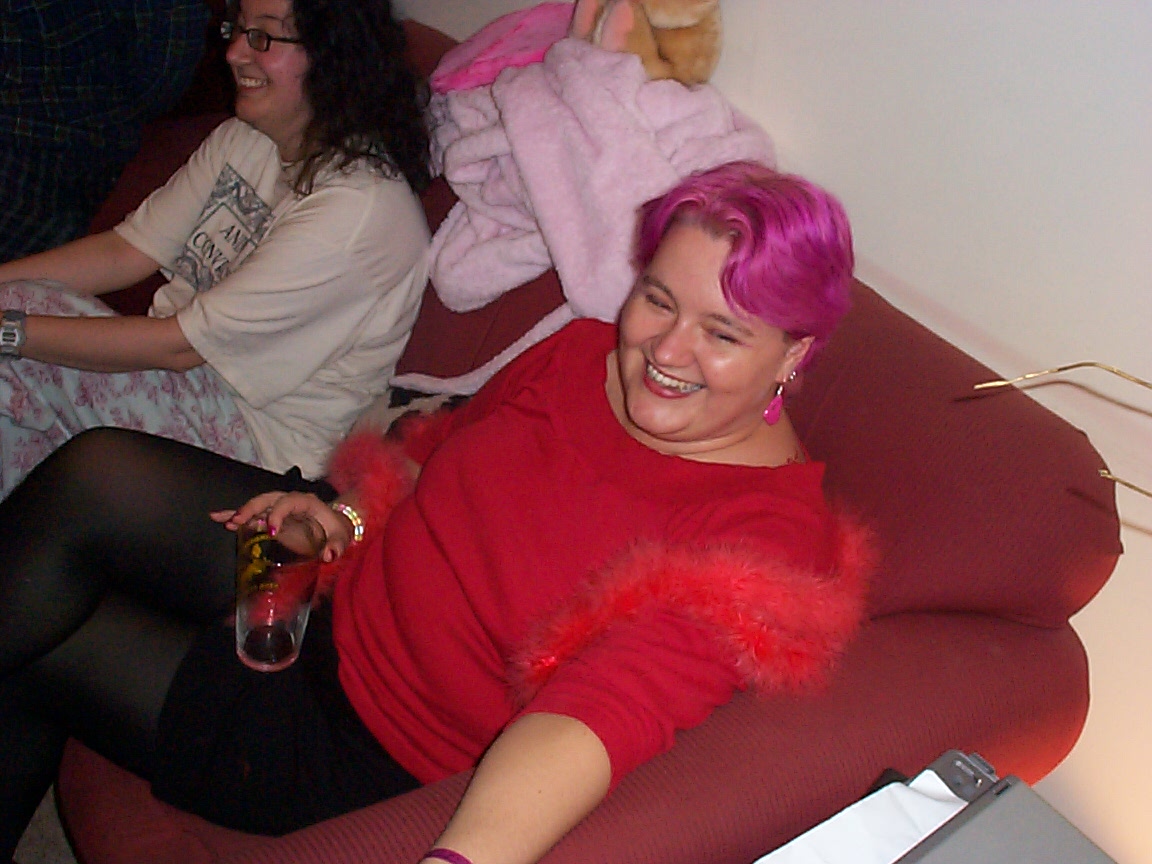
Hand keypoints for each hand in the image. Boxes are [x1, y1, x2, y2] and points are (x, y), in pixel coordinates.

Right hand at [211, 491, 355, 562]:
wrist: (334, 525)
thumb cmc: (336, 529)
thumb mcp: (341, 537)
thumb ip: (337, 546)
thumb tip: (329, 555)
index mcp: (306, 502)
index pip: (288, 502)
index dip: (278, 514)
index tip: (271, 530)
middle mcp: (289, 501)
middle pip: (267, 499)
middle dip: (252, 508)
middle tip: (237, 521)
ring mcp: (278, 508)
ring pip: (257, 505)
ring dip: (240, 512)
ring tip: (224, 521)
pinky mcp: (270, 516)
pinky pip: (251, 514)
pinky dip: (234, 515)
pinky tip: (218, 518)